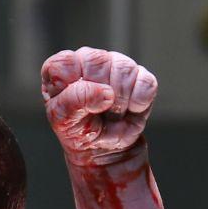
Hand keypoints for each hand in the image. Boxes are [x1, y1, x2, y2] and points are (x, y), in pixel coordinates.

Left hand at [43, 47, 157, 164]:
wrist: (104, 148)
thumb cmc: (79, 129)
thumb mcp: (64, 121)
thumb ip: (73, 101)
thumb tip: (105, 92)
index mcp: (63, 70)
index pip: (63, 63)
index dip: (71, 83)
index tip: (74, 103)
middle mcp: (89, 61)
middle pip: (96, 61)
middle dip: (98, 94)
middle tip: (96, 111)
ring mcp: (117, 64)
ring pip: (123, 69)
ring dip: (119, 101)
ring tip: (113, 113)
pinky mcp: (141, 76)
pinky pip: (145, 83)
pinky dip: (138, 104)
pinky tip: (130, 109)